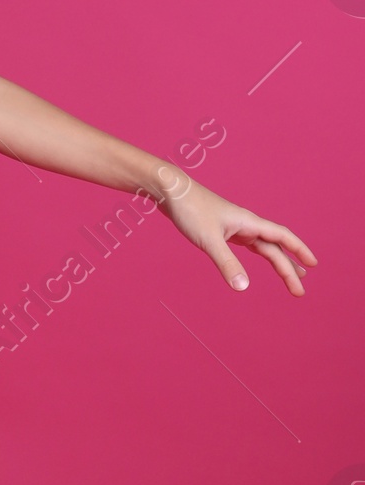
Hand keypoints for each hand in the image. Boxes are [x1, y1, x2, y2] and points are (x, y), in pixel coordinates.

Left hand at [156, 174, 315, 294]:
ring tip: (291, 277)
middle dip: (289, 269)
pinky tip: (261, 260)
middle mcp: (247, 224)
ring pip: (264, 247)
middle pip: (275, 248)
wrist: (171, 192)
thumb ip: (226, 263)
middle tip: (299, 292)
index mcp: (250, 223)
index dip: (299, 251)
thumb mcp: (209, 240)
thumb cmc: (190, 210)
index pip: (283, 237)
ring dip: (278, 262)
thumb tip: (243, 288)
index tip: (313, 265)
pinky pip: (249, 245)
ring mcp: (236, 227)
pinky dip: (259, 255)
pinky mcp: (223, 230)